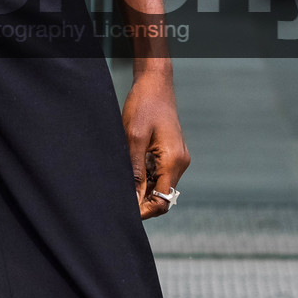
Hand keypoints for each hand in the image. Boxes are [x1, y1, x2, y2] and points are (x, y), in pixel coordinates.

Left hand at [123, 74, 189, 219]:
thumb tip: (132, 199)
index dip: (144, 211)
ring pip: (160, 186)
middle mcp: (180, 163)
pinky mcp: (172, 154)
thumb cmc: (143, 106)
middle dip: (141, 202)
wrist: (155, 85)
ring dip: (142, 190)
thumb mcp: (134, 138)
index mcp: (174, 161)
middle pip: (162, 196)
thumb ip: (134, 171)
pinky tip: (130, 173)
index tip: (124, 212)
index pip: (163, 200)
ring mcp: (177, 159)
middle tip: (118, 200)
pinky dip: (145, 179)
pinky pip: (159, 174)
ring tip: (121, 185)